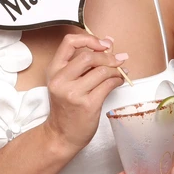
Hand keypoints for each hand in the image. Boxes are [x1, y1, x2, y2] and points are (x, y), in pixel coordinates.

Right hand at [45, 34, 125, 155]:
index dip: (88, 39)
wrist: (61, 135)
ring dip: (115, 69)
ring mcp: (74, 93)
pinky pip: (108, 85)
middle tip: (117, 59)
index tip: (102, 44)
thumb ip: (82, 64)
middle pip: (88, 56)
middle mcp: (61, 80)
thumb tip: (108, 43)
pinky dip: (117, 80)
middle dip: (107, 56)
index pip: (69, 42)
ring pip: (101, 71)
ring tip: (119, 72)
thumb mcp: (65, 82)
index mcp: (54, 70)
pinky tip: (118, 81)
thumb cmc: (65, 108)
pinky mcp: (88, 105)